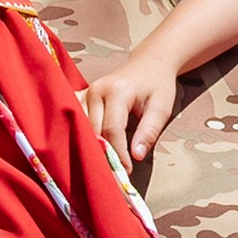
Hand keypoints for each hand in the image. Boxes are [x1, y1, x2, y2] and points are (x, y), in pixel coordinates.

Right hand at [86, 40, 184, 167]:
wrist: (149, 63)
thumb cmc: (157, 85)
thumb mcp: (161, 108)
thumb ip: (149, 132)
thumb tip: (135, 156)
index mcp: (117, 91)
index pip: (112, 129)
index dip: (118, 154)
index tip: (126, 171)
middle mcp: (97, 90)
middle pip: (93, 130)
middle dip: (103, 153)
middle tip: (113, 173)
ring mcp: (86, 92)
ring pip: (81, 127)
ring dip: (90, 145)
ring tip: (102, 163)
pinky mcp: (82, 96)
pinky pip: (76, 119)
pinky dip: (81, 134)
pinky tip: (87, 148)